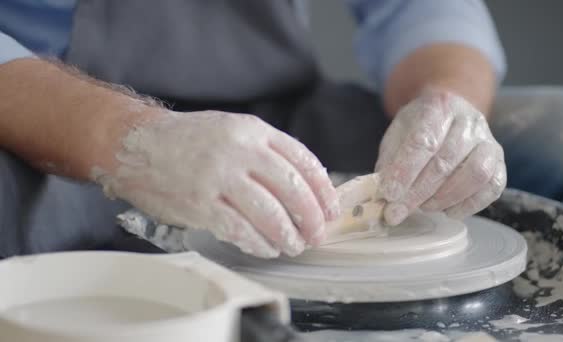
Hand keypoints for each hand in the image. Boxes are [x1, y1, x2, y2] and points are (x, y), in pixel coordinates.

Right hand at [95, 110, 338, 257]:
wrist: (137, 143)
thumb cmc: (190, 140)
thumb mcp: (233, 130)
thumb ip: (266, 152)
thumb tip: (304, 187)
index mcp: (253, 130)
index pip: (302, 160)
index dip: (323, 190)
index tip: (331, 210)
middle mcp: (240, 151)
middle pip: (292, 189)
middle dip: (311, 218)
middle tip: (317, 235)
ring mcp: (219, 177)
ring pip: (269, 213)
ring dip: (288, 235)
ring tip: (294, 245)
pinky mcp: (200, 203)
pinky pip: (240, 230)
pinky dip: (259, 243)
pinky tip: (267, 248)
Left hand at [376, 89, 505, 224]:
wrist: (450, 114)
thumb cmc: (419, 128)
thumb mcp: (397, 135)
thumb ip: (389, 162)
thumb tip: (382, 194)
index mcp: (439, 106)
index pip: (423, 140)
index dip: (404, 170)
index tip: (389, 193)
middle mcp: (469, 120)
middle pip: (446, 160)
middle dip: (418, 192)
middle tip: (398, 211)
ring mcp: (489, 140)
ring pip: (475, 173)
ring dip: (446, 197)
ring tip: (424, 207)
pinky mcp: (500, 161)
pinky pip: (493, 186)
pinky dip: (470, 204)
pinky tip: (449, 211)